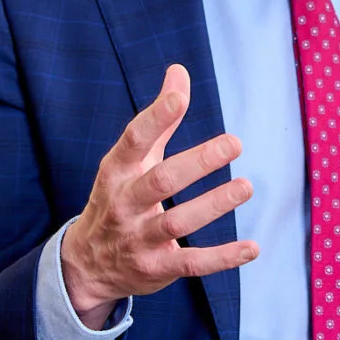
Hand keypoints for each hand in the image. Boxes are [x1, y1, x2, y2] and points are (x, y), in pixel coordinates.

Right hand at [61, 63, 257, 327]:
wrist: (87, 265)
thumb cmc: (118, 197)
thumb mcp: (131, 159)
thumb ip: (158, 118)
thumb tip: (179, 71)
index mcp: (117, 171)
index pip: (133, 140)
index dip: (155, 118)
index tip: (179, 98)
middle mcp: (124, 204)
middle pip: (160, 181)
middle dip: (197, 162)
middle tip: (234, 143)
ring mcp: (138, 239)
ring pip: (176, 223)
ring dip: (213, 205)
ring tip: (246, 186)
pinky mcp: (156, 268)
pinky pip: (192, 264)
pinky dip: (222, 258)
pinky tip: (252, 247)